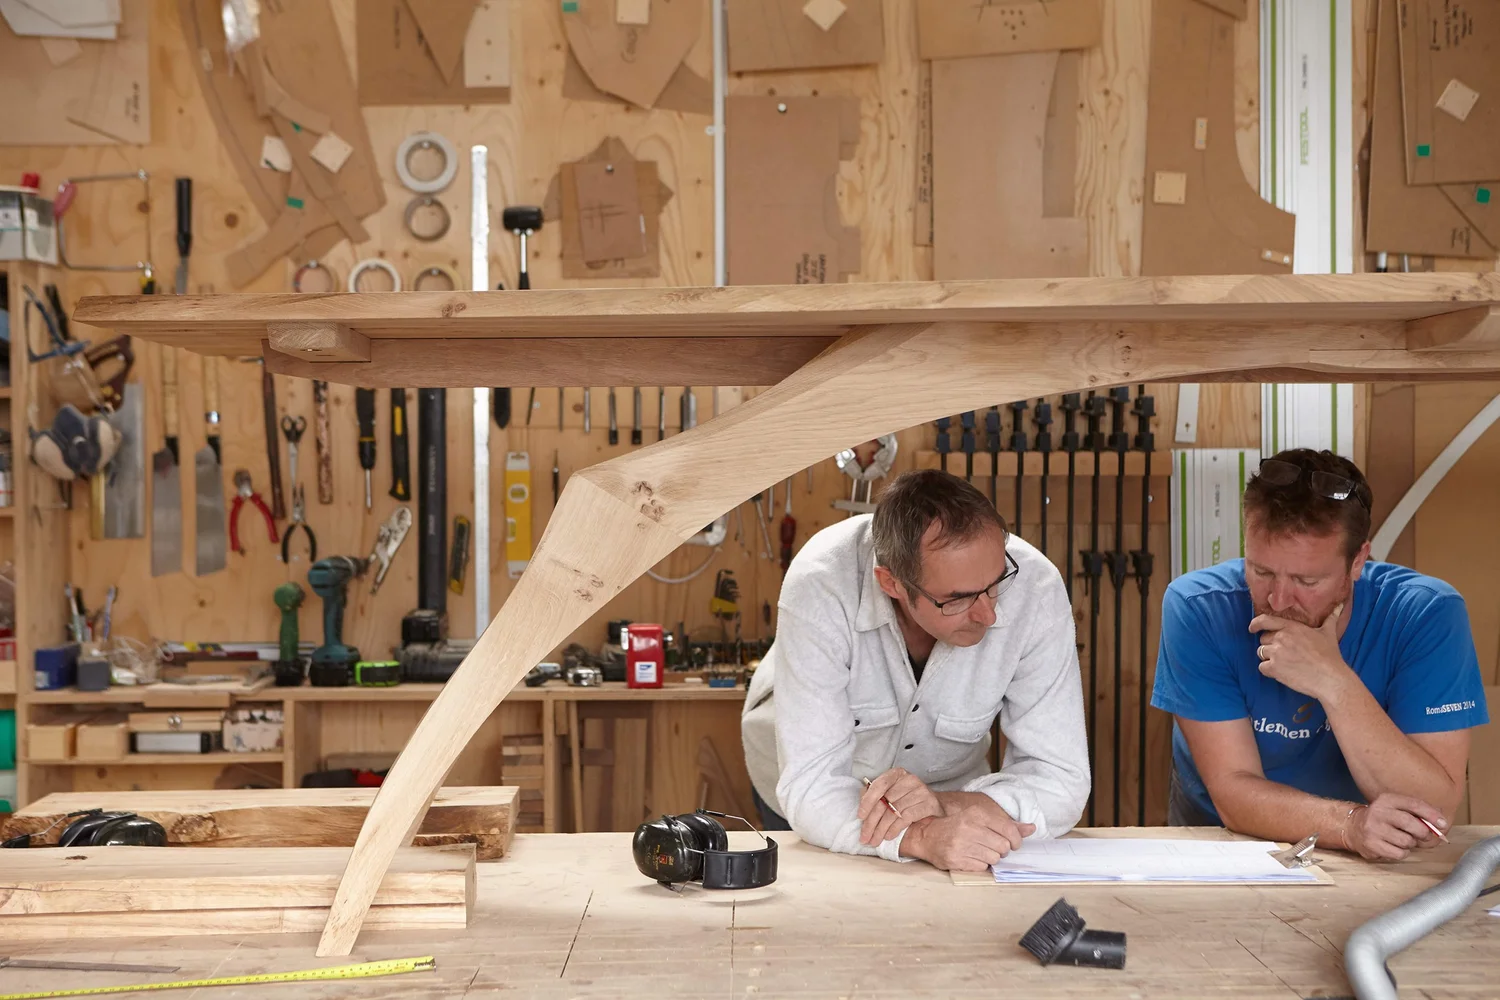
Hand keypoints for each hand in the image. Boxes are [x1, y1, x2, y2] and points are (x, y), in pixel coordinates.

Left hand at [858, 768, 940, 845]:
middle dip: (872, 822)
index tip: (860, 817)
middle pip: (885, 802)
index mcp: (897, 774)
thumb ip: (877, 796)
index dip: (867, 801)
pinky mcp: (930, 804)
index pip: (879, 785)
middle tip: (865, 837)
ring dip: (881, 829)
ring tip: (875, 840)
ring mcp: (921, 791)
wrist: (935, 807)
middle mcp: (910, 779)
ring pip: (894, 812)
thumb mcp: (892, 794)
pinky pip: (907, 818)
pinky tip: (888, 837)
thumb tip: (861, 804)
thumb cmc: (909, 801)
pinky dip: (894, 829)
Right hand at [900, 795, 1035, 870]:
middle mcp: (969, 827)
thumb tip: (1032, 829)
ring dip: (991, 858)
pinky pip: (981, 867)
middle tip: (992, 847)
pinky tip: (971, 857)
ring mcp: (961, 844)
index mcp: (976, 814)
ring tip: (979, 851)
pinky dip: (980, 865)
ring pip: (994, 859)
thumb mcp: (979, 818)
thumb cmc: (956, 826)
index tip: (1013, 844)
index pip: (1009, 830)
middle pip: (1003, 847)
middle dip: (1001, 850)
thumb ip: (1007, 824)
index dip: (1016, 841)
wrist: (926, 835)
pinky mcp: (956, 859)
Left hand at [1249, 603, 1350, 701]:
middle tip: (1285, 653)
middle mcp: (1281, 638)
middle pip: (1263, 639)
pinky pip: (1262, 667)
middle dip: (1271, 645)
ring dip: (1269, 658)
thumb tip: (1340, 606)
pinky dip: (1269, 670)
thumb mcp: (1328, 633)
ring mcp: (1276, 653)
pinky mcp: (1274, 668)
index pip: (1265, 620)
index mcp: (1291, 627)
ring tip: (1286, 663)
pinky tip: (1282, 672)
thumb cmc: (1330, 656)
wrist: (1330, 678)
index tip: (1252, 628)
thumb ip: (1330, 619)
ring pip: (1261, 653)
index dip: (1256, 624)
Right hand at [1344, 792, 1447, 860]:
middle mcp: (1378, 812)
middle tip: (1423, 836)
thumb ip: (1417, 813)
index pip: (1414, 804)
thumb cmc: (1383, 819)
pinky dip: (1402, 853)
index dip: (1431, 815)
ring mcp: (1373, 829)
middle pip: (1412, 824)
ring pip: (1407, 841)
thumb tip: (1441, 824)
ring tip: (1402, 840)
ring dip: (1410, 844)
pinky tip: (1394, 847)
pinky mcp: (1372, 845)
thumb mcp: (1396, 808)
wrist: (1353, 827)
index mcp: (1387, 800)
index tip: (1443, 824)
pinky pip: (1400, 854)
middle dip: (1423, 833)